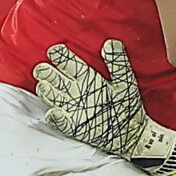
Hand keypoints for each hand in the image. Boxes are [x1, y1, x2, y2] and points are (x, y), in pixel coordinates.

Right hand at [32, 40, 175, 171]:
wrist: (133, 132)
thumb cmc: (129, 105)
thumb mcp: (125, 81)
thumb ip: (118, 62)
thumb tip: (111, 43)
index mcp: (88, 78)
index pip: (70, 64)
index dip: (60, 56)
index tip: (54, 50)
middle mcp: (77, 91)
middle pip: (55, 79)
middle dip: (46, 72)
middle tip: (42, 68)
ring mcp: (73, 108)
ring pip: (52, 97)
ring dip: (46, 91)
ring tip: (44, 85)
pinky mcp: (74, 126)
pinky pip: (60, 121)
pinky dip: (55, 117)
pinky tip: (53, 112)